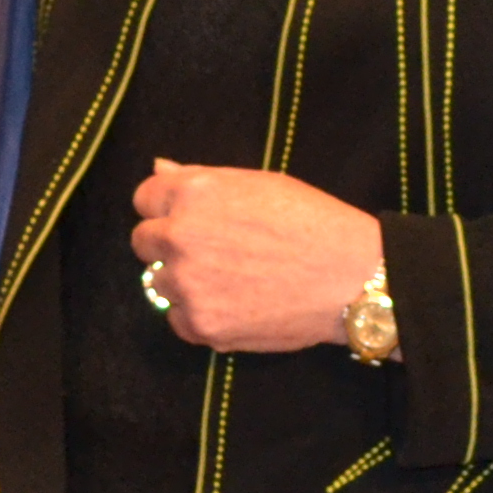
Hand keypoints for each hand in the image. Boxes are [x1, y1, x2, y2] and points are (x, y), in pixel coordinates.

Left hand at [130, 160, 385, 353]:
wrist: (349, 277)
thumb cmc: (312, 222)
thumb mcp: (258, 183)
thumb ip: (201, 178)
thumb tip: (160, 167)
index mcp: (193, 193)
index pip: (144, 198)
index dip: (166, 208)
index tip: (189, 219)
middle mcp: (181, 236)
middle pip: (143, 242)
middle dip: (170, 245)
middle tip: (213, 252)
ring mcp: (188, 284)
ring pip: (160, 284)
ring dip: (185, 282)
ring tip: (231, 280)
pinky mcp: (201, 325)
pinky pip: (178, 320)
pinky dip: (200, 316)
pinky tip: (235, 304)